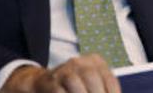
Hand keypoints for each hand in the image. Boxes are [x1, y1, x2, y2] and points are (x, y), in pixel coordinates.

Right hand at [0, 55, 120, 92]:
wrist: (43, 82)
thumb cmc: (74, 86)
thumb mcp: (90, 83)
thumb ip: (101, 89)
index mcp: (95, 61)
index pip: (109, 79)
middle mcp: (80, 62)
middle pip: (92, 77)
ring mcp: (63, 70)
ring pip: (75, 83)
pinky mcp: (50, 81)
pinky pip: (60, 91)